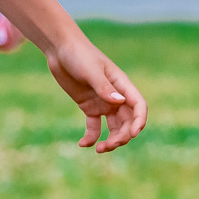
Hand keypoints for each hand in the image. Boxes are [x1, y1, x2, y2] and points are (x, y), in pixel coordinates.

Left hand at [47, 35, 145, 151]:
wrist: (59, 49)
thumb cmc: (78, 54)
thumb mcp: (91, 70)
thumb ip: (104, 87)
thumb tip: (119, 102)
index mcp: (122, 84)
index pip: (138, 106)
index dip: (139, 121)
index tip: (133, 134)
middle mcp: (115, 96)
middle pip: (127, 121)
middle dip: (122, 136)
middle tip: (109, 145)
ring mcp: (103, 102)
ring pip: (113, 127)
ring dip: (110, 140)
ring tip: (100, 149)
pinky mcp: (88, 107)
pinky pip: (94, 127)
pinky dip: (91, 137)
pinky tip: (83, 144)